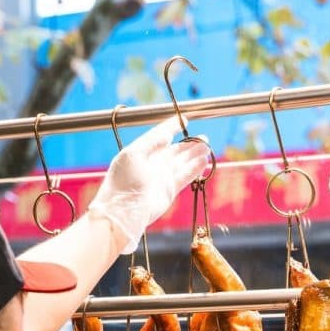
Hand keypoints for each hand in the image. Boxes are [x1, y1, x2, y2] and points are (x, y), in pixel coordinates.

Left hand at [88, 116, 210, 253]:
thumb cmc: (123, 181)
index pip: (158, 136)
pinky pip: (184, 177)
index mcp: (141, 153)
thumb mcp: (133, 154)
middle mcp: (152, 164)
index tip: (184, 119)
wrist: (124, 211)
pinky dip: (194, 169)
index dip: (171, 127)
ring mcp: (161, 178)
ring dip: (195, 155)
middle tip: (204, 137)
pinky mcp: (169, 191)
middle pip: (174, 151)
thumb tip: (168, 136)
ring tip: (207, 147)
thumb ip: (151, 142)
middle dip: (189, 144)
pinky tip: (204, 161)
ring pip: (182, 163)